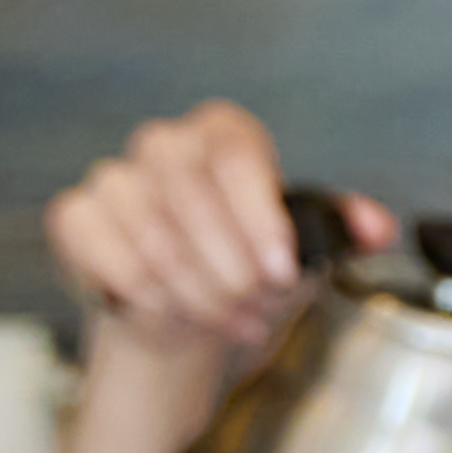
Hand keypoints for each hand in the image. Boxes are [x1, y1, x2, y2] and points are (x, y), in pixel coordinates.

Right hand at [46, 104, 366, 363]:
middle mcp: (163, 144)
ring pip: (157, 243)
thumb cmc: (249, 263)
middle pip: (193, 203)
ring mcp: (114, 178)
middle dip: (234, 271)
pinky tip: (179, 318)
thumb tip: (376, 227)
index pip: (236, 158)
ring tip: (235, 320)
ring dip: (203, 297)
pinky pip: (114, 262)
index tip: (281, 270)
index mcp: (223, 133)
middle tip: (260, 305)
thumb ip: (346, 229)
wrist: (189, 307)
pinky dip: (154, 302)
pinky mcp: (75, 216)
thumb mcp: (307, 244)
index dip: (258, 219)